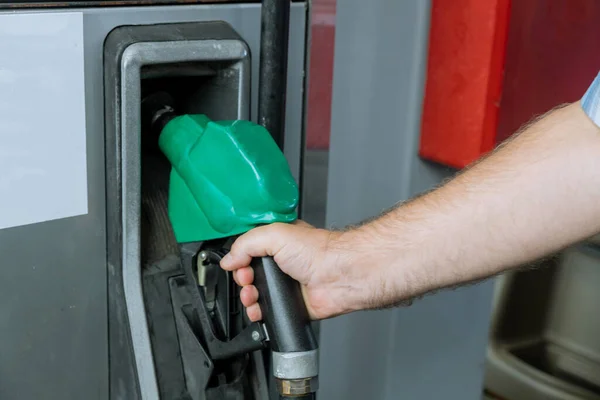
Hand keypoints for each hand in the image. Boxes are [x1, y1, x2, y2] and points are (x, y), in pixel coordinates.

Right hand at [219, 221, 369, 320]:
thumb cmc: (319, 251)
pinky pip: (268, 312)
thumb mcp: (274, 234)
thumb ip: (246, 244)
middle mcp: (282, 263)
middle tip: (247, 279)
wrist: (339, 276)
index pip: (248, 250)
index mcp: (278, 242)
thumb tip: (228, 259)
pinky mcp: (291, 305)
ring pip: (256, 294)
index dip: (239, 258)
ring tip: (251, 295)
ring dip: (248, 297)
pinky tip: (258, 309)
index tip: (236, 263)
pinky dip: (259, 313)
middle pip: (249, 274)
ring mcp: (287, 284)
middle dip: (242, 279)